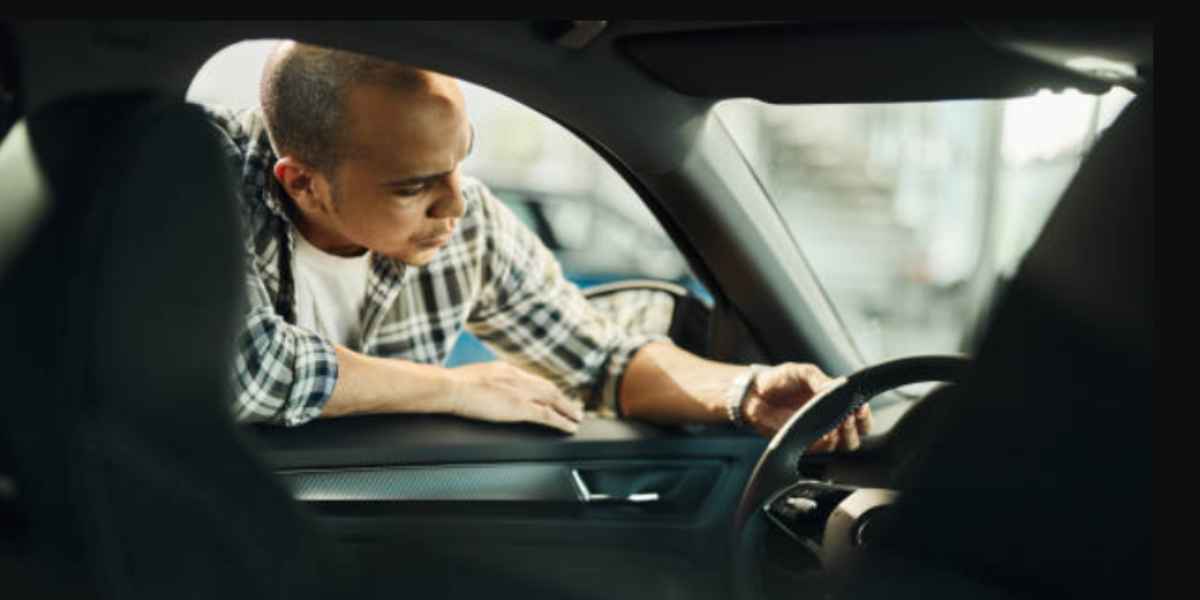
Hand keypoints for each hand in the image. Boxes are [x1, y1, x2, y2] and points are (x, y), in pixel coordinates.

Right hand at [448, 362, 582, 433]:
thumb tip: (488, 387)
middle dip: (563, 398)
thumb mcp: (476, 376)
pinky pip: (547, 415)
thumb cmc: (454, 384)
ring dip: (568, 409)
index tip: (553, 395)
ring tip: (577, 417)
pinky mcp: (519, 407)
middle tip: (574, 407)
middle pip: (548, 387)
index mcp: (506, 369)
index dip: (546, 389)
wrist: (449, 387)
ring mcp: (520, 392)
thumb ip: (489, 381)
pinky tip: (569, 427)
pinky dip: (562, 421)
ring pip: (553, 399)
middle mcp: (517, 377)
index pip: (533, 379)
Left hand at [741, 363, 872, 451]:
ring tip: (836, 424)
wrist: (754, 393)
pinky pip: (823, 450)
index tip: (860, 407)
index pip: (861, 415)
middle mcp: (831, 420)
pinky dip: (826, 443)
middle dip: (858, 427)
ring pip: (844, 445)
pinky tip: (823, 433)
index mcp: (836, 402)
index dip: (864, 414)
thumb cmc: (780, 380)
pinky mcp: (805, 444)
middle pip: (858, 434)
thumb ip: (821, 380)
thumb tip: (841, 385)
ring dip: (844, 436)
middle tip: (849, 417)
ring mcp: (819, 434)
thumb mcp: (803, 372)